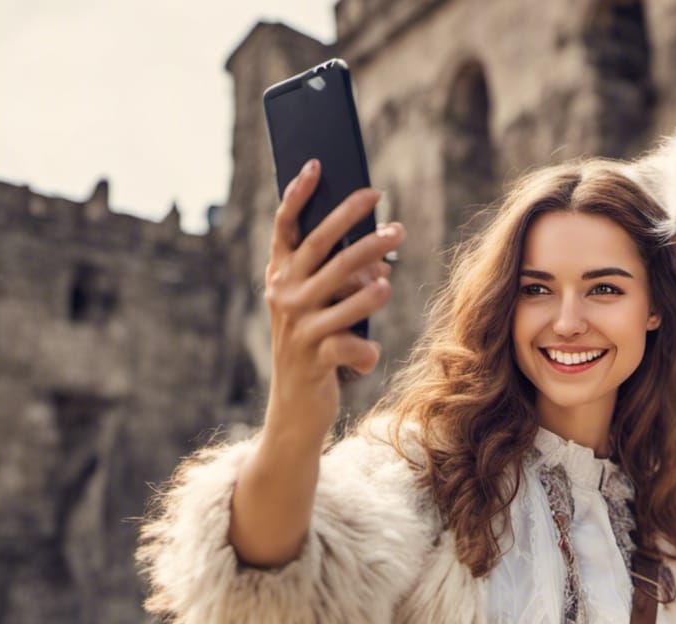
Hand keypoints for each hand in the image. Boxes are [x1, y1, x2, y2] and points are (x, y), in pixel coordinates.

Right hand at [262, 158, 403, 440]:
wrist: (293, 407)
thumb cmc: (314, 348)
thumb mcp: (315, 309)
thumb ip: (334, 279)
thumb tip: (378, 256)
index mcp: (280, 277)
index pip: (286, 228)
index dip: (299, 195)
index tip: (317, 165)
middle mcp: (284, 295)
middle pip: (326, 249)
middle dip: (362, 229)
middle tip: (395, 224)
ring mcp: (299, 326)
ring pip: (348, 290)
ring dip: (376, 284)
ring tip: (389, 280)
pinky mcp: (316, 357)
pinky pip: (354, 342)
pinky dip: (367, 350)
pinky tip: (368, 356)